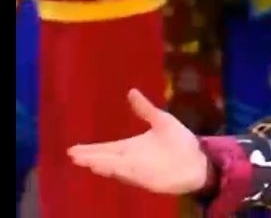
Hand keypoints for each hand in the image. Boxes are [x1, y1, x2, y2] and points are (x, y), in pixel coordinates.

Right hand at [68, 89, 208, 194]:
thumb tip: (131, 91)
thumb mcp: (161, 121)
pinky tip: (111, 169)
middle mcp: (130, 160)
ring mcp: (137, 171)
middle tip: (72, 156)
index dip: (91, 149)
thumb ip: (145, 109)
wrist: (198, 160)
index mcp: (131, 147)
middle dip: (90, 158)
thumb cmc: (180, 142)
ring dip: (102, 165)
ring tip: (87, 162)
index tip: (72, 149)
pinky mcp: (148, 179)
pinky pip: (130, 176)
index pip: (106, 148)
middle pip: (105, 159)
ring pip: (115, 168)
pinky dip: (120, 172)